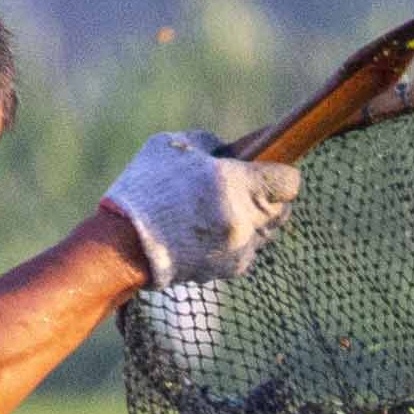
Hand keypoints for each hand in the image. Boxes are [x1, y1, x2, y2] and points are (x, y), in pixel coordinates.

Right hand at [107, 132, 300, 285]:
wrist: (124, 246)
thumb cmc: (146, 189)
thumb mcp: (175, 148)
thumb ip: (214, 144)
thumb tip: (241, 149)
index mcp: (237, 185)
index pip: (289, 182)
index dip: (280, 172)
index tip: (266, 168)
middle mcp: (246, 220)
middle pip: (283, 208)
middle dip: (268, 196)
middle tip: (242, 188)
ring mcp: (242, 249)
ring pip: (268, 231)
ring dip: (255, 219)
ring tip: (222, 210)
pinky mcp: (233, 269)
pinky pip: (249, 249)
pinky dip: (238, 240)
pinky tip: (210, 231)